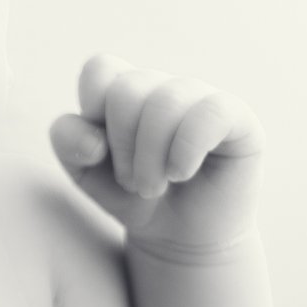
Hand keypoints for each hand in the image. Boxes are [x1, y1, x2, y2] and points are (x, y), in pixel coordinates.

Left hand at [49, 54, 263, 256]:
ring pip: (165, 102)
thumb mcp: (85, 173)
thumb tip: (94, 138)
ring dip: (151, 157)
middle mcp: (165, 87)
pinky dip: (186, 148)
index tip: (100, 151)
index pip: (101, 70)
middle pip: (128, 90)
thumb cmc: (133, 196)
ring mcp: (202, 98)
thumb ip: (69, 143)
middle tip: (133, 182)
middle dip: (122, 148)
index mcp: (126, 89)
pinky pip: (210, 112)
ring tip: (155, 186)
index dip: (93, 109)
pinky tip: (182, 172)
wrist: (180, 236)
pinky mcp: (237, 118)